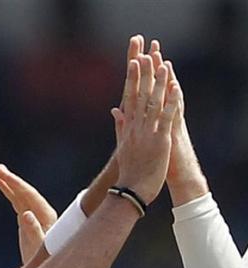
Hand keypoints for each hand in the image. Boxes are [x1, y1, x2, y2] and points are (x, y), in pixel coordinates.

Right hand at [0, 164, 56, 262]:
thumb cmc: (46, 259)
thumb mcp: (40, 247)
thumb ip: (34, 231)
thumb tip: (26, 214)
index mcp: (47, 215)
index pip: (31, 195)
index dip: (18, 185)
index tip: (5, 177)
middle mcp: (42, 211)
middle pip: (25, 192)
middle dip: (12, 180)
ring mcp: (34, 213)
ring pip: (20, 194)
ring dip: (10, 182)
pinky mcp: (27, 218)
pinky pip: (16, 201)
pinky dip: (9, 191)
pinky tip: (0, 182)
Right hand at [112, 54, 179, 204]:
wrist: (130, 191)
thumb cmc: (128, 173)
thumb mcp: (122, 147)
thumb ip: (119, 127)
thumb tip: (114, 111)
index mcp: (127, 129)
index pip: (129, 99)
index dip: (132, 79)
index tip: (133, 62)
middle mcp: (135, 128)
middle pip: (139, 96)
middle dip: (143, 75)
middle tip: (144, 54)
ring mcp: (147, 134)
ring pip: (153, 103)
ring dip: (158, 83)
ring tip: (163, 65)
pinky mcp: (159, 141)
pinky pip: (166, 117)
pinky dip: (170, 102)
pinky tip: (175, 88)